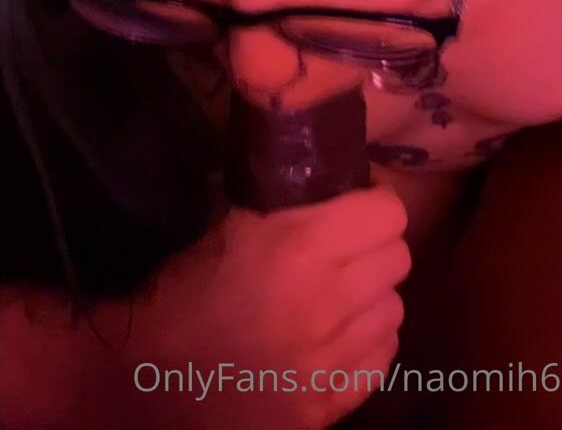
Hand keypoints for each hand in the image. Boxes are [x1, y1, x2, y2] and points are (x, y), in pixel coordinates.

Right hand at [135, 186, 409, 428]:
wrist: (146, 373)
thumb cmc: (186, 285)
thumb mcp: (232, 221)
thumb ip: (289, 200)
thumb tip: (330, 172)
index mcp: (302, 248)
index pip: (389, 214)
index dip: (373, 205)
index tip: (354, 206)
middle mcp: (328, 304)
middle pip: (399, 259)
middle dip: (374, 247)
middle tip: (345, 250)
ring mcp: (330, 362)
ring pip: (394, 310)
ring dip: (371, 297)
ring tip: (338, 296)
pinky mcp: (327, 406)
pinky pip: (381, 359)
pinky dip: (366, 343)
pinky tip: (335, 337)